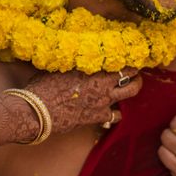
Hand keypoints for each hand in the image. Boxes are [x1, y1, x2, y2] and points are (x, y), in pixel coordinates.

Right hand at [26, 69, 141, 135]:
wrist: (38, 111)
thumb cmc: (43, 86)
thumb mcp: (59, 68)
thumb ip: (74, 64)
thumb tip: (75, 58)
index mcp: (93, 67)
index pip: (120, 61)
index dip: (127, 60)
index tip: (128, 58)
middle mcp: (102, 84)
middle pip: (131, 77)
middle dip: (136, 75)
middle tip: (135, 73)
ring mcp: (102, 101)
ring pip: (130, 94)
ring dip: (132, 89)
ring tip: (130, 87)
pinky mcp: (98, 117)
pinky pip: (116, 116)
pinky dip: (116, 113)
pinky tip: (112, 110)